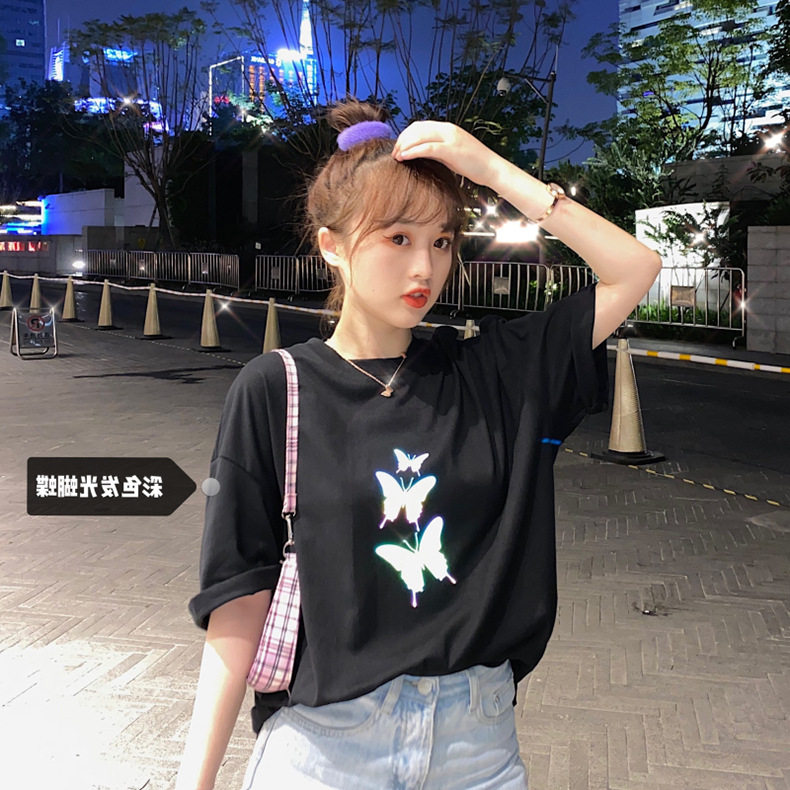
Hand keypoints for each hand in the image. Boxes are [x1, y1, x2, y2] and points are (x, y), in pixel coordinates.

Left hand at [391, 121, 506, 188]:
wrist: (491, 168)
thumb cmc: (473, 164)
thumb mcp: (452, 154)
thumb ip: (437, 150)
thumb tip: (421, 153)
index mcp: (447, 128)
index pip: (420, 126)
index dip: (406, 135)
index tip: (398, 147)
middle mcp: (447, 129)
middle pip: (417, 129)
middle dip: (402, 140)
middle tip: (394, 153)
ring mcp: (450, 138)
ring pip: (420, 136)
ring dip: (405, 145)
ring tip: (396, 156)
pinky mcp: (451, 149)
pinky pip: (427, 148)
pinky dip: (413, 151)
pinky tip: (404, 157)